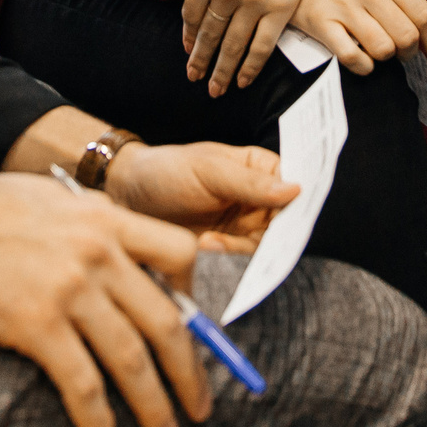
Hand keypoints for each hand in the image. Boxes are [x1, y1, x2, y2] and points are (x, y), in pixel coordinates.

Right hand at [0, 171, 210, 426]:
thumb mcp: (55, 198)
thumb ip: (94, 221)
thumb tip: (123, 257)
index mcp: (106, 218)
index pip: (179, 251)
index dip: (193, 294)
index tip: (190, 326)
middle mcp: (99, 253)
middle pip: (166, 321)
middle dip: (189, 371)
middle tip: (199, 405)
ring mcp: (70, 290)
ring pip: (132, 359)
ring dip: (154, 406)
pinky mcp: (36, 325)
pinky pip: (82, 385)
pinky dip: (98, 422)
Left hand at [103, 140, 299, 253]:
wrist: (127, 197)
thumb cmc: (167, 171)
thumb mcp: (208, 171)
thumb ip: (249, 183)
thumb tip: (295, 189)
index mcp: (259, 167)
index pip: (294, 184)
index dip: (298, 200)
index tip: (292, 214)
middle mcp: (258, 197)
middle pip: (285, 220)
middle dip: (273, 231)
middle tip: (254, 236)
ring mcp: (243, 224)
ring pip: (265, 244)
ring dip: (241, 246)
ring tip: (212, 239)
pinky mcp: (226, 248)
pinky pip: (240, 259)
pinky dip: (226, 254)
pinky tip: (204, 244)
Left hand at [150, 0, 323, 95]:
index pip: (190, 14)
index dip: (188, 35)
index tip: (188, 49)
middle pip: (208, 35)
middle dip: (200, 61)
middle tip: (195, 78)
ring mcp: (254, 1)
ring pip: (232, 46)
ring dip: (222, 71)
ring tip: (215, 89)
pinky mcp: (281, 8)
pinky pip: (262, 46)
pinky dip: (251, 67)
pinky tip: (243, 80)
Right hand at [290, 0, 426, 75]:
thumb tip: (426, 34)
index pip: (423, 14)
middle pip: (406, 36)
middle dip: (409, 53)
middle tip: (402, 54)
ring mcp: (342, 4)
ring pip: (383, 49)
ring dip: (385, 58)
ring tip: (378, 52)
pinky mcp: (319, 21)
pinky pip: (353, 57)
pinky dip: (364, 66)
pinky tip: (361, 60)